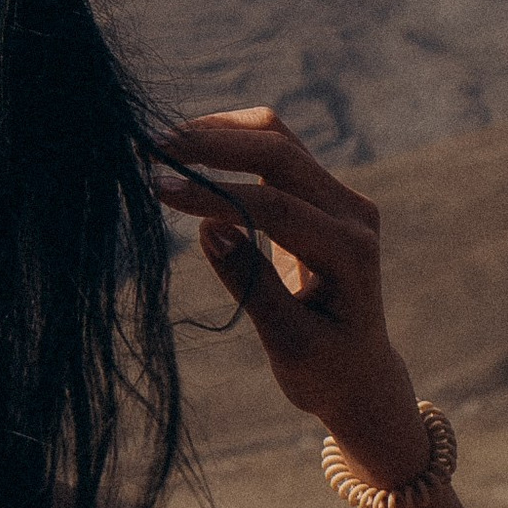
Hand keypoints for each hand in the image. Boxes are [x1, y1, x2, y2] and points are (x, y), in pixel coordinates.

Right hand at [155, 110, 430, 479]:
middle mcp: (352, 212)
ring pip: (276, 137)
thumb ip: (252, 284)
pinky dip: (229, 142)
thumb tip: (208, 228)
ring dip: (218, 133)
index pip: (274, 205)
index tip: (156, 189)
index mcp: (350, 251)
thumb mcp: (288, 342)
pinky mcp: (320, 194)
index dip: (211, 194)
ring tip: (161, 144)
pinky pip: (273, 149)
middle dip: (211, 144)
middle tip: (148, 148)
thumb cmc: (324, 369)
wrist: (359, 374)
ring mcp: (339, 198)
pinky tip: (188, 152)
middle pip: (279, 150)